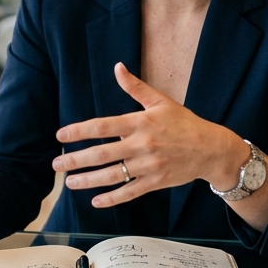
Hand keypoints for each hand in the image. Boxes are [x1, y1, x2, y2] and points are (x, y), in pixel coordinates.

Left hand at [52, 63, 250, 209]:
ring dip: (88, 180)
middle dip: (76, 160)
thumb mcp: (161, 101)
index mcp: (140, 122)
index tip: (60, 137)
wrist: (211, 148)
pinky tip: (95, 200)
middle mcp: (141, 144)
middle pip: (102, 154)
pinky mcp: (155, 182)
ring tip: (69, 182)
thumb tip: (117, 67)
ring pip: (112, 175)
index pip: (103, 126)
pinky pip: (129, 192)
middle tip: (56, 165)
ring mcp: (148, 165)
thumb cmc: (184, 123)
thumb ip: (135, 87)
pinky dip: (112, 198)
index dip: (79, 131)